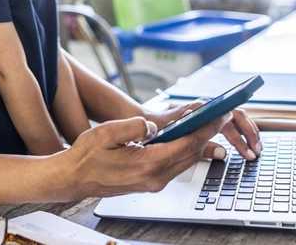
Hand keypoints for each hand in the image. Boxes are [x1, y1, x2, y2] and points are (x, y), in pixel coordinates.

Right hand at [55, 114, 230, 199]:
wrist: (73, 178)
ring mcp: (153, 182)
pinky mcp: (150, 181)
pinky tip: (189, 137)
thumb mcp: (106, 133)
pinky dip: (186, 150)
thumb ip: (134, 126)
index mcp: (146, 164)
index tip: (219, 113)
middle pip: (191, 153)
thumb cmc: (86, 156)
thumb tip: (154, 126)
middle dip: (208, 133)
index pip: (186, 144)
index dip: (206, 128)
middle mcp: (154, 177)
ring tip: (210, 122)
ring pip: (185, 160)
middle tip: (221, 113)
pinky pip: (176, 164)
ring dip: (199, 141)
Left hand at [144, 102, 261, 159]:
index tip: (251, 143)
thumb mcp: (180, 139)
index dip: (244, 130)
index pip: (231, 115)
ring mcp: (208, 113)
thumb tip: (222, 154)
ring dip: (245, 136)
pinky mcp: (206, 120)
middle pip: (236, 118)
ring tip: (252, 152)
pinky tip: (241, 148)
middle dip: (248, 135)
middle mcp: (208, 108)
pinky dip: (236, 137)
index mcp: (203, 108)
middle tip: (255, 153)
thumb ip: (201, 146)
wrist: (146, 122)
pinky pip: (226, 126)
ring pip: (233, 122)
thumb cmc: (160, 128)